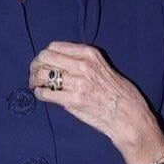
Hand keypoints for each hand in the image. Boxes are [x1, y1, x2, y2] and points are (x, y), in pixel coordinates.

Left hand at [30, 42, 161, 163]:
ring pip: (42, 75)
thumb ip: (84, 62)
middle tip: (34, 74)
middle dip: (35, 66)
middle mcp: (82, 65)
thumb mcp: (104, 67)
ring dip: (34, 80)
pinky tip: (42, 95)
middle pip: (45, 58)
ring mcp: (77, 83)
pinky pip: (46, 93)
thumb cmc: (120, 94)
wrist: (128, 116)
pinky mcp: (73, 101)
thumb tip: (61, 64)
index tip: (42, 62)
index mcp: (90, 54)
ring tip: (35, 85)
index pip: (55, 46)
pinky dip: (39, 93)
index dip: (44, 55)